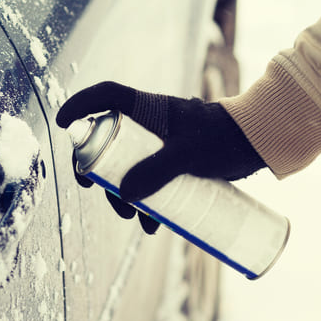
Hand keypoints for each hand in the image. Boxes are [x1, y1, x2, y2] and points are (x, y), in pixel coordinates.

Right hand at [56, 82, 265, 231]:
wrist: (258, 143)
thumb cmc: (224, 138)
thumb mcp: (188, 153)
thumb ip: (156, 172)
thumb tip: (125, 197)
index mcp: (148, 108)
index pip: (106, 96)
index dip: (80, 105)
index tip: (62, 123)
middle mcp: (150, 124)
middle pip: (111, 142)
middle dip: (101, 171)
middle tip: (98, 192)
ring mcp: (161, 143)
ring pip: (130, 167)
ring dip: (125, 194)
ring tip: (136, 221)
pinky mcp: (174, 160)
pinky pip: (150, 180)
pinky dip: (147, 201)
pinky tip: (154, 224)